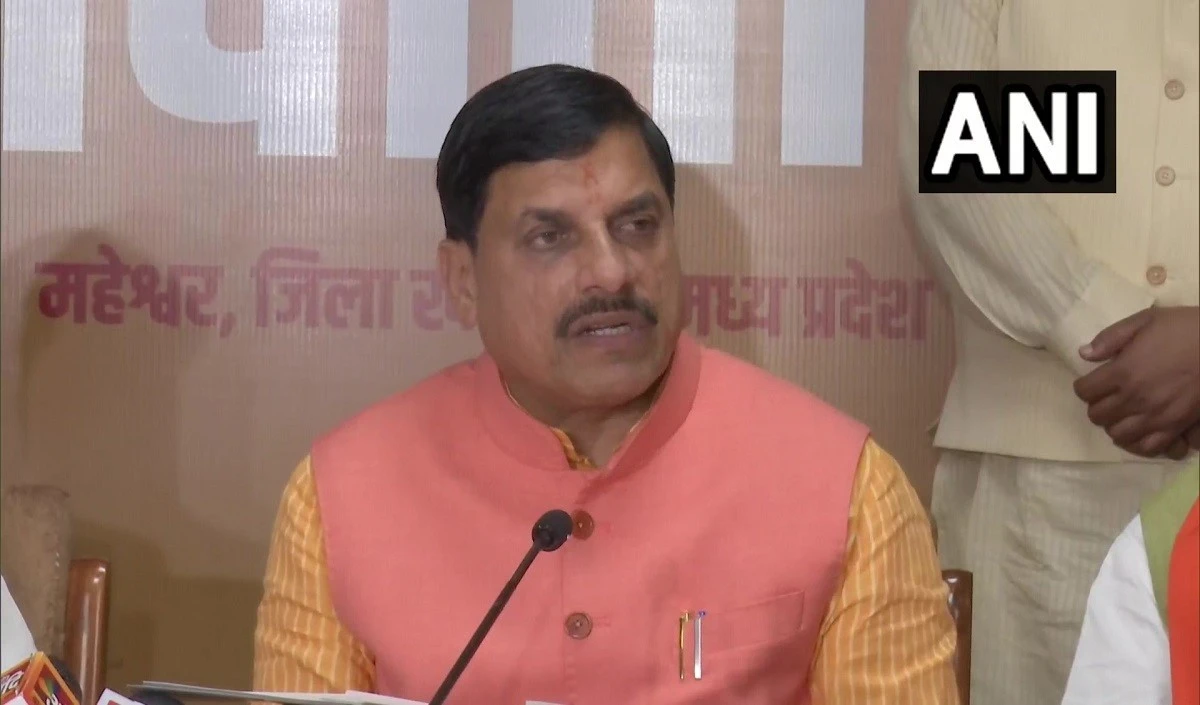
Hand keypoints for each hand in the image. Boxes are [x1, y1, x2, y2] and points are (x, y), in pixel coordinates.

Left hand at [1074, 306, 1199, 456]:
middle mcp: (1135, 398)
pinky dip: (1138, 441)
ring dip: (1115, 424)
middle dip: (1097, 405)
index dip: (1084, 386)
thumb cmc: (1185, 329)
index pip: (1084, 391)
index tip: (1092, 381)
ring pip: (1117, 435)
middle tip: (1107, 397)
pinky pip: (1147, 447)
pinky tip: (1141, 429)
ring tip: (1123, 412)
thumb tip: (1084, 354)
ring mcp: (1155, 416)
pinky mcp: (1175, 427)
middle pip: (1097, 415)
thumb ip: (1110, 337)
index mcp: (1123, 371)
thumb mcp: (1145, 320)